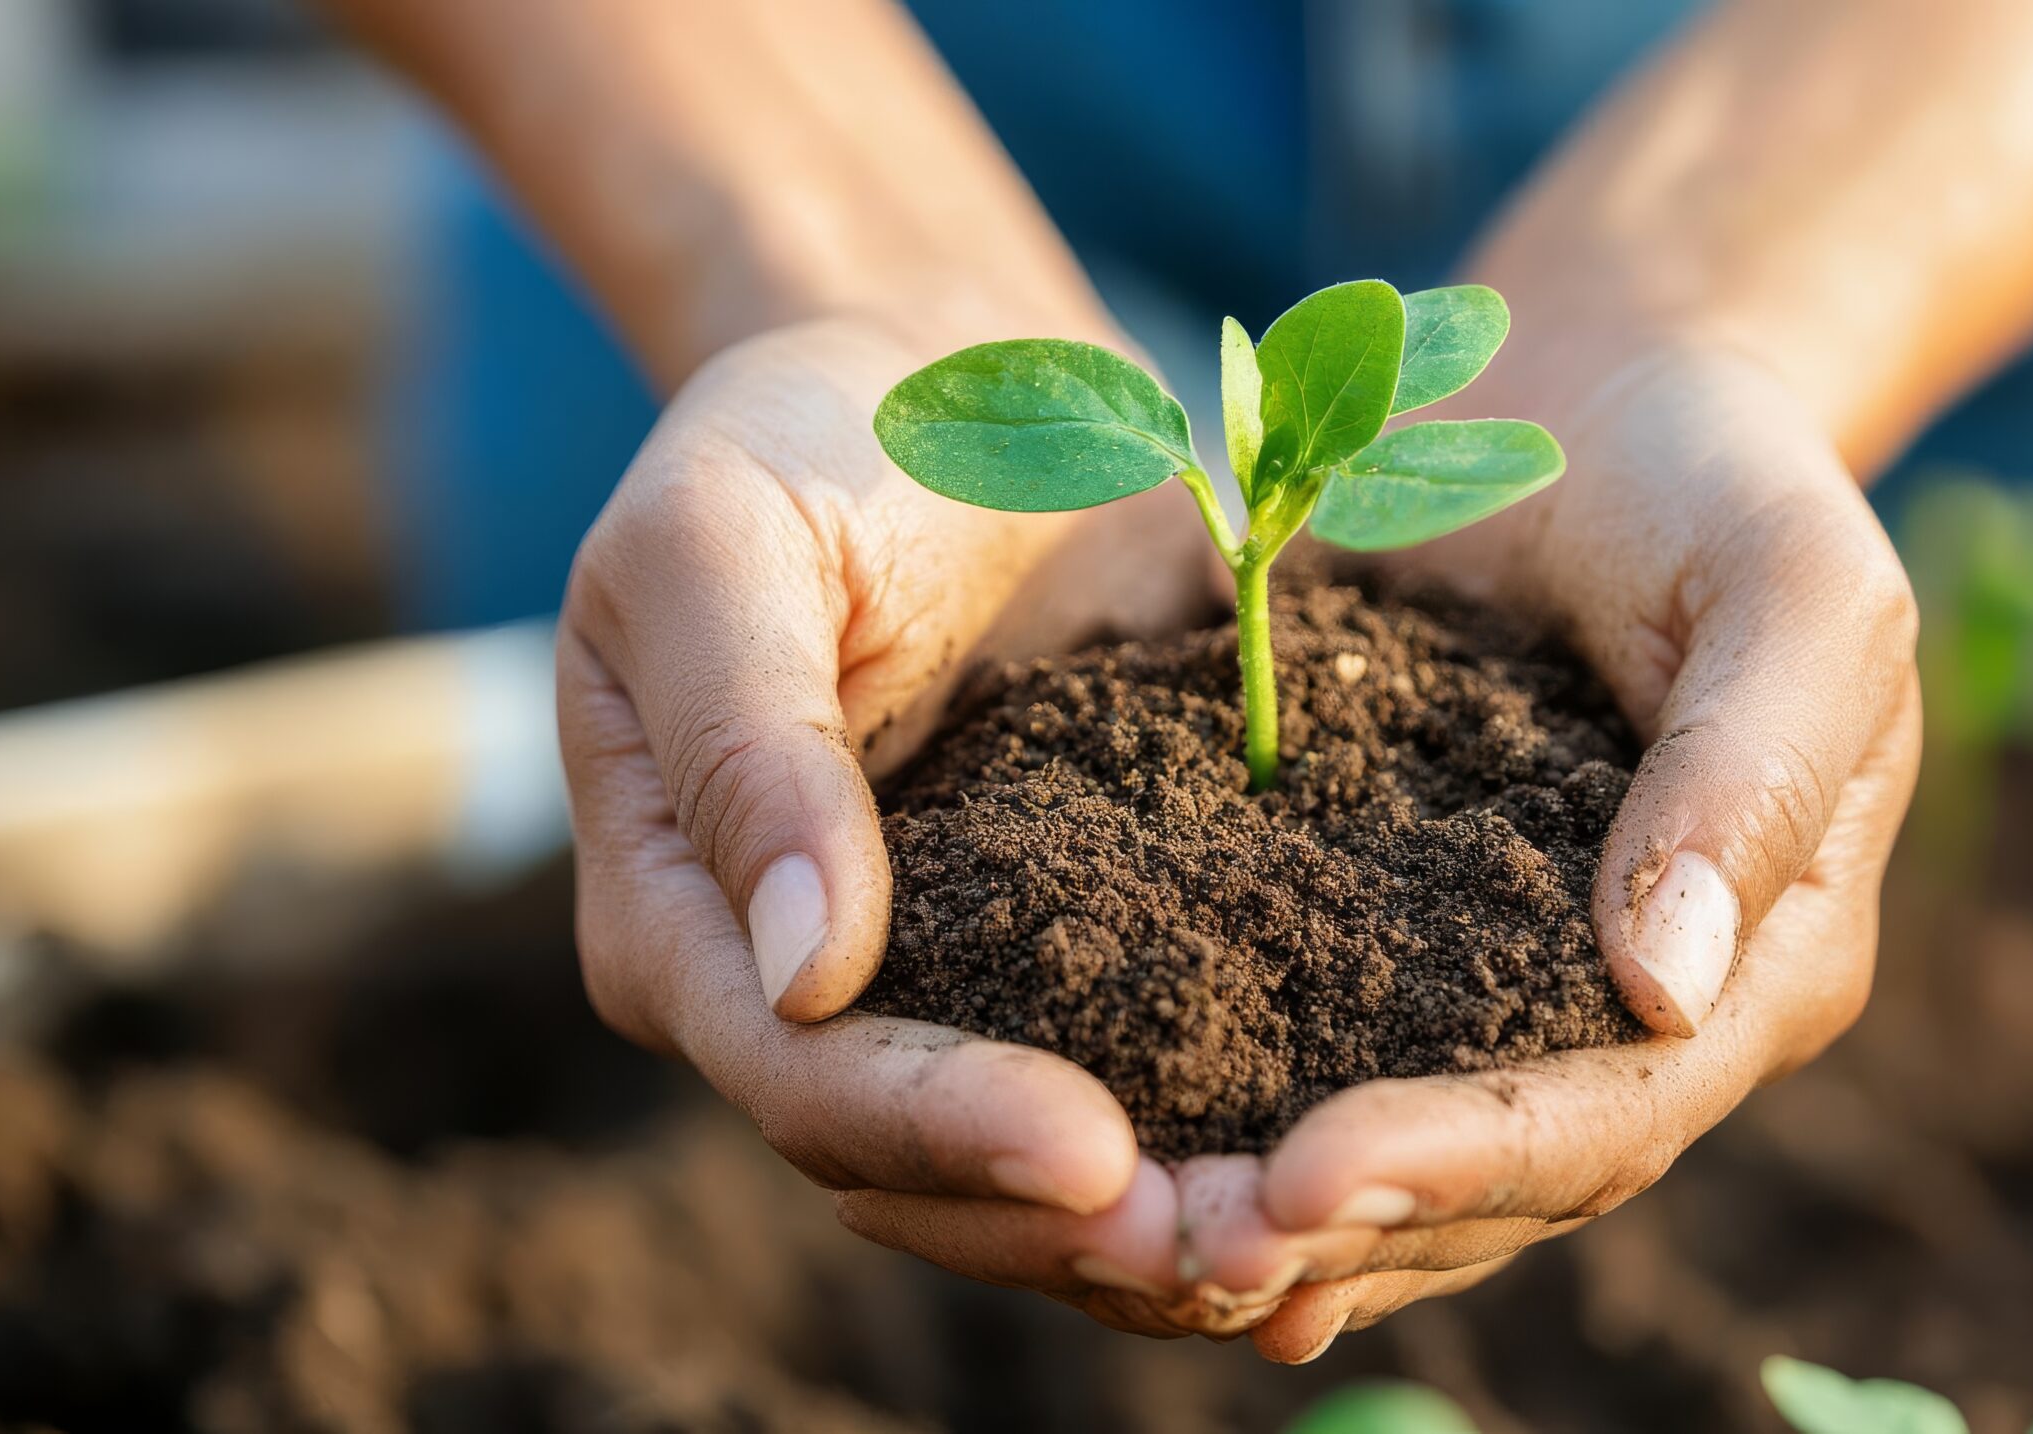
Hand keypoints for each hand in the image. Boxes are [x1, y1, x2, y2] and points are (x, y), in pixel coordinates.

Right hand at [557, 315, 1222, 1331]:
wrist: (941, 379)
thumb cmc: (798, 437)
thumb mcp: (716, 546)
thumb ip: (746, 743)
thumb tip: (801, 968)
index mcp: (682, 913)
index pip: (798, 1071)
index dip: (936, 1126)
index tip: (1090, 1151)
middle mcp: (802, 987)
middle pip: (919, 1168)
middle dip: (1068, 1223)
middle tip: (1241, 1250)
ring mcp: (945, 976)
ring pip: (1034, 1160)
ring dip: (1165, 1212)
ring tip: (1310, 1235)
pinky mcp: (1075, 942)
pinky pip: (1145, 1059)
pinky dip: (1234, 1116)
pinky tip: (1351, 1142)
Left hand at [1179, 335, 1923, 1357]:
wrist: (1606, 406)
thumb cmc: (1721, 480)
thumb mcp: (1792, 587)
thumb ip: (1754, 770)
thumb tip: (1663, 987)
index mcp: (1761, 966)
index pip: (1611, 1113)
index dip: (1462, 1163)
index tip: (1304, 1180)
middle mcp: (1637, 1021)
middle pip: (1489, 1188)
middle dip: (1335, 1230)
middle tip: (1172, 1253)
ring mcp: (1512, 994)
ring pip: (1396, 1170)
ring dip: (1259, 1220)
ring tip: (1115, 1244)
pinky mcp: (1397, 944)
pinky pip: (1310, 1060)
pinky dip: (1216, 1121)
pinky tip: (1099, 1165)